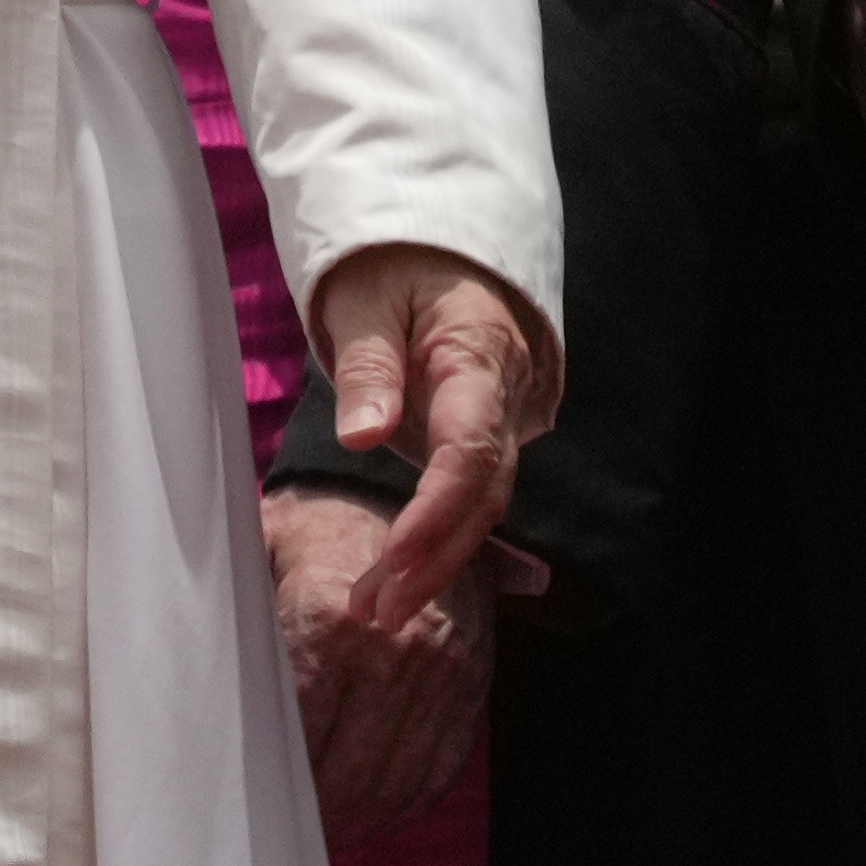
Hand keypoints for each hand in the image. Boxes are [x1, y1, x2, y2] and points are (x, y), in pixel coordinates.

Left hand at [262, 480, 509, 860]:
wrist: (402, 492)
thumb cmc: (312, 530)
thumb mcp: (257, 552)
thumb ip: (228, 617)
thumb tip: (180, 686)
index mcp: (327, 617)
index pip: (294, 732)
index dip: (268, 779)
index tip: (241, 808)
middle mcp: (392, 650)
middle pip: (346, 772)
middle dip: (312, 816)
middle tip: (275, 845)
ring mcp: (440, 673)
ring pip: (394, 782)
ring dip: (358, 822)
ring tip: (320, 843)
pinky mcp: (471, 685)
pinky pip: (438, 767)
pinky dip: (405, 803)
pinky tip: (371, 819)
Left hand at [296, 248, 552, 654]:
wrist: (445, 253)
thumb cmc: (400, 267)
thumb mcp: (367, 298)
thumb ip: (368, 363)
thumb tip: (363, 436)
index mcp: (480, 357)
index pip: (469, 448)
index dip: (436, 510)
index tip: (397, 558)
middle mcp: (503, 401)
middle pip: (482, 494)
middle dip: (435, 559)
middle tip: (380, 612)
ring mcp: (499, 425)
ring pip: (479, 506)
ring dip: (433, 563)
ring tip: (377, 612)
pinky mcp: (481, 441)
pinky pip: (469, 499)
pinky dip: (436, 542)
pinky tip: (397, 584)